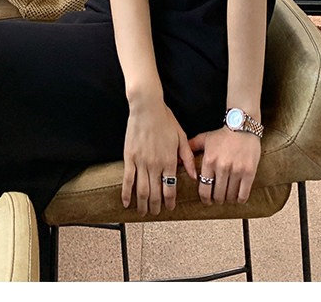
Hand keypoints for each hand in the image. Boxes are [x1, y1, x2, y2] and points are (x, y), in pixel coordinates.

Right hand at [122, 97, 196, 215]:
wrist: (147, 107)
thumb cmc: (165, 120)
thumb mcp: (181, 137)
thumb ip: (187, 157)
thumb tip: (194, 176)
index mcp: (169, 161)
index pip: (170, 188)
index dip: (170, 201)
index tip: (170, 208)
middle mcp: (155, 165)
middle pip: (155, 193)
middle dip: (156, 206)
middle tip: (155, 213)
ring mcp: (141, 162)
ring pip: (142, 190)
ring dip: (143, 204)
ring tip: (143, 213)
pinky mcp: (130, 158)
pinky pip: (127, 179)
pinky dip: (126, 193)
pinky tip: (126, 203)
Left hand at [189, 127, 261, 205]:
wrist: (242, 126)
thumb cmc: (222, 134)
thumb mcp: (204, 138)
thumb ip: (191, 148)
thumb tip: (177, 158)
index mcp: (209, 161)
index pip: (204, 190)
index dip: (205, 199)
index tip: (207, 201)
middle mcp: (222, 167)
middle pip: (218, 196)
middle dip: (217, 199)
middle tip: (219, 197)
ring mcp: (236, 170)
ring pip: (230, 196)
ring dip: (228, 199)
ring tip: (228, 195)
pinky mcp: (249, 172)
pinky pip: (243, 194)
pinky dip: (240, 199)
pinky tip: (238, 196)